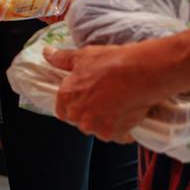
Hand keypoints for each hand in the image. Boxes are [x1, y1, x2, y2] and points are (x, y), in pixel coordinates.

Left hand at [44, 42, 168, 142]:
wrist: (141, 72)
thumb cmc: (112, 63)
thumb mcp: (83, 56)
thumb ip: (62, 59)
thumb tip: (48, 53)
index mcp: (66, 98)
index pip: (62, 110)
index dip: (73, 105)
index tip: (85, 99)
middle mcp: (77, 115)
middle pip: (79, 121)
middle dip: (89, 114)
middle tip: (104, 100)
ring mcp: (95, 126)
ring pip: (97, 129)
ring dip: (105, 122)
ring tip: (117, 106)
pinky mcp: (114, 133)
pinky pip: (116, 136)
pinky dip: (121, 129)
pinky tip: (127, 115)